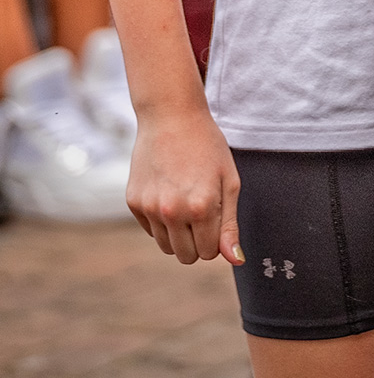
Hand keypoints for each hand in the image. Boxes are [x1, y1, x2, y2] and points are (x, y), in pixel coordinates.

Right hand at [126, 107, 243, 265]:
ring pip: (166, 247)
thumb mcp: (229, 182)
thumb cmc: (208, 148)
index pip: (208, 253)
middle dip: (198, 243)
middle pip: (186, 256)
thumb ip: (230, 225)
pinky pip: (150, 231)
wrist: (171, 118)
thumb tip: (236, 259)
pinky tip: (169, 194)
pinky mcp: (132, 202)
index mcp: (202, 207)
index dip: (216, 241)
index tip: (218, 220)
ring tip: (187, 204)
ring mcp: (149, 208)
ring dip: (179, 235)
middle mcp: (172, 211)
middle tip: (204, 214)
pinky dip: (161, 222)